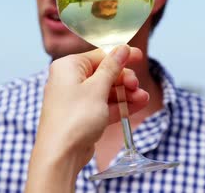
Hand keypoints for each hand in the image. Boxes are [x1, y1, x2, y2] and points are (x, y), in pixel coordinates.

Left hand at [25, 45, 148, 191]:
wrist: (60, 155)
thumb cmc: (75, 118)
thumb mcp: (97, 88)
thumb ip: (112, 67)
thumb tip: (122, 48)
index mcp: (68, 67)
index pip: (99, 56)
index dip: (121, 56)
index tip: (139, 56)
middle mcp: (69, 80)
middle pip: (104, 73)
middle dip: (124, 79)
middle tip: (136, 86)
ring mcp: (76, 100)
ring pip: (106, 91)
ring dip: (126, 94)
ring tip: (143, 98)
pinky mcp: (82, 117)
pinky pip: (104, 106)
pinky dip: (120, 105)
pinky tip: (138, 105)